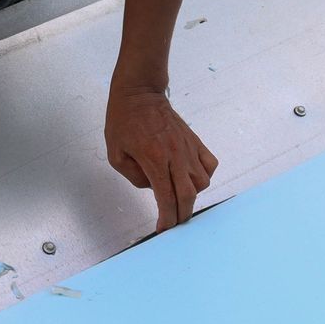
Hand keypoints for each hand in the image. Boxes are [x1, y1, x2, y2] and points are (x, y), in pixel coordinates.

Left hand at [104, 84, 218, 231]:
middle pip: (188, 195)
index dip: (167, 219)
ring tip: (179, 198)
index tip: (163, 229)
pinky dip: (204, 176)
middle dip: (182, 215)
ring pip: (202, 182)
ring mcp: (187, 147)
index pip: (166, 198)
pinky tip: (191, 178)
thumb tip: (153, 188)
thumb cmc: (123, 122)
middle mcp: (175, 155)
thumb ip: (133, 177)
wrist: (139, 94)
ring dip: (192, 196)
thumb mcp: (115, 154)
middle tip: (174, 223)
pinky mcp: (194, 140)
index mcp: (153, 159)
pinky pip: (209, 165)